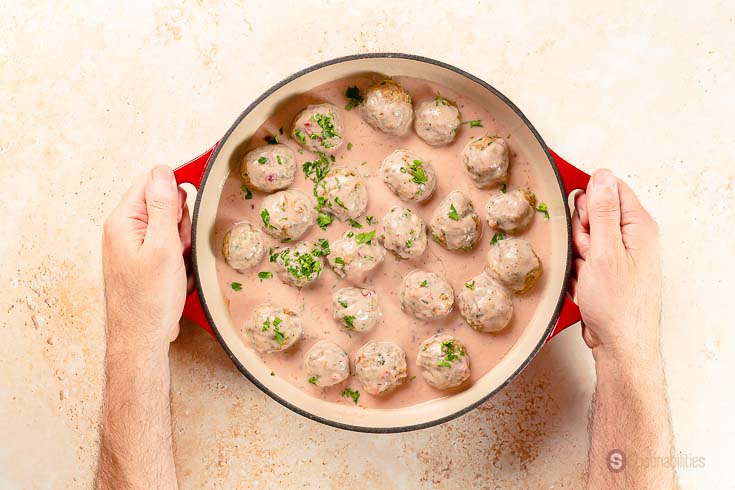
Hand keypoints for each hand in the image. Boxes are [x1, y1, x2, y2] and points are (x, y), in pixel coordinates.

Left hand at [102, 166, 190, 351]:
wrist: (141, 338)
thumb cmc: (149, 300)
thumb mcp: (163, 247)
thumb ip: (163, 206)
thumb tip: (163, 172)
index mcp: (122, 220)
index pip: (151, 182)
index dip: (175, 191)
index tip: (189, 207)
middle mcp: (123, 229)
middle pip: (162, 203)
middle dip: (180, 222)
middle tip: (178, 247)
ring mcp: (131, 245)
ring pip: (168, 225)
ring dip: (180, 242)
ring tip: (177, 264)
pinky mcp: (141, 259)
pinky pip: (166, 245)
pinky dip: (177, 256)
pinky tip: (176, 272)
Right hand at [571, 169, 660, 361]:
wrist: (619, 344)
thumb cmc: (618, 306)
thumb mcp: (605, 252)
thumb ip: (602, 212)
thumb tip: (601, 177)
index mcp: (639, 226)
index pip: (611, 189)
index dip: (589, 200)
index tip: (580, 216)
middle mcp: (633, 238)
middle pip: (593, 214)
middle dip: (580, 232)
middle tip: (586, 252)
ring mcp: (620, 256)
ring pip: (584, 238)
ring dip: (577, 254)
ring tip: (587, 272)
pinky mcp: (608, 272)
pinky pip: (583, 258)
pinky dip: (578, 269)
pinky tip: (584, 283)